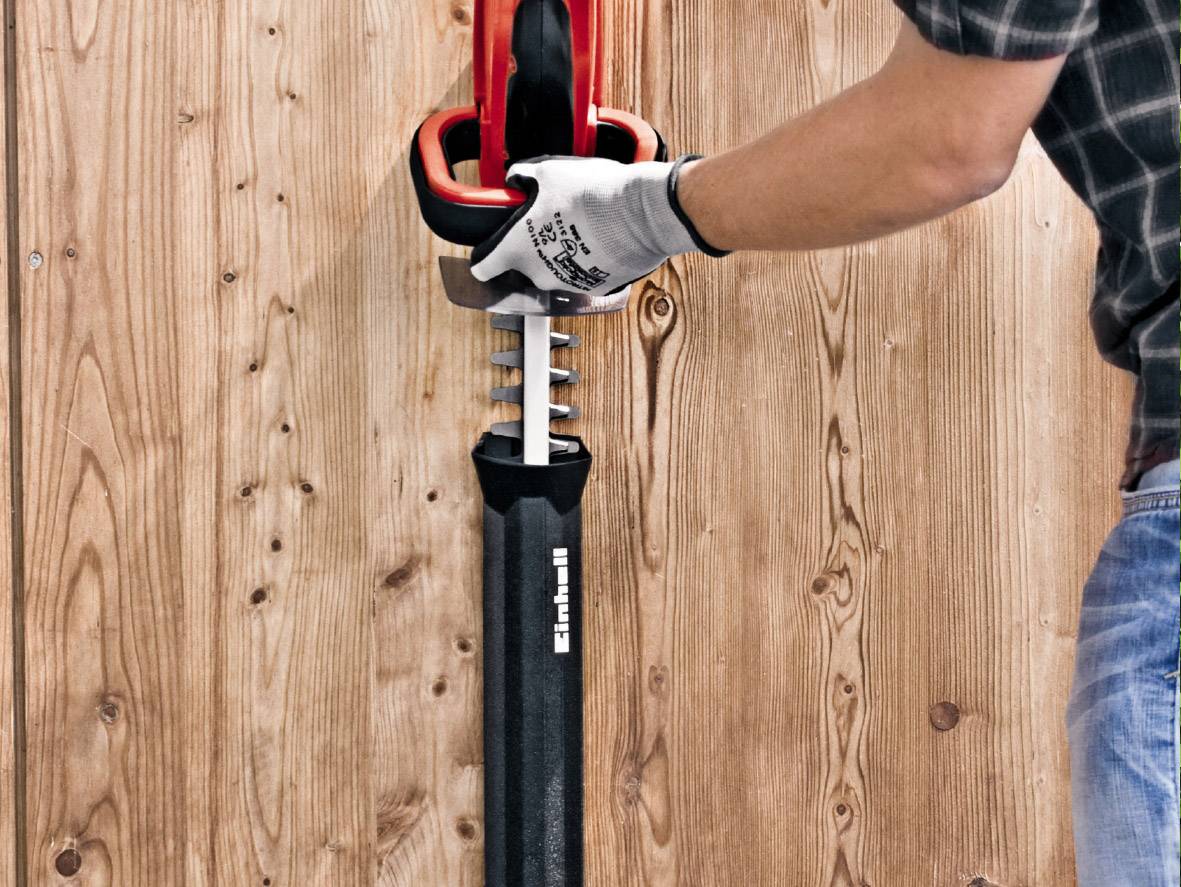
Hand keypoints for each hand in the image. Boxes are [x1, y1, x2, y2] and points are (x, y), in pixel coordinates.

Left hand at [470, 155, 724, 299]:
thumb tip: (516, 177)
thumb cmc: (593, 193)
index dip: (482, 260)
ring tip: (579, 228)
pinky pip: (583, 275)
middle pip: (522, 270)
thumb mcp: (549, 171)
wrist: (641, 213)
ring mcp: (567, 285)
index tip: (485, 255)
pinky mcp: (595, 287)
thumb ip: (524, 177)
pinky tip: (600, 239)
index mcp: (518, 249)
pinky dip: (587, 262)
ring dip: (560, 256)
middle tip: (546, 226)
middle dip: (530, 252)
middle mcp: (538, 275)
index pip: (483, 269)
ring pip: (554, 273)